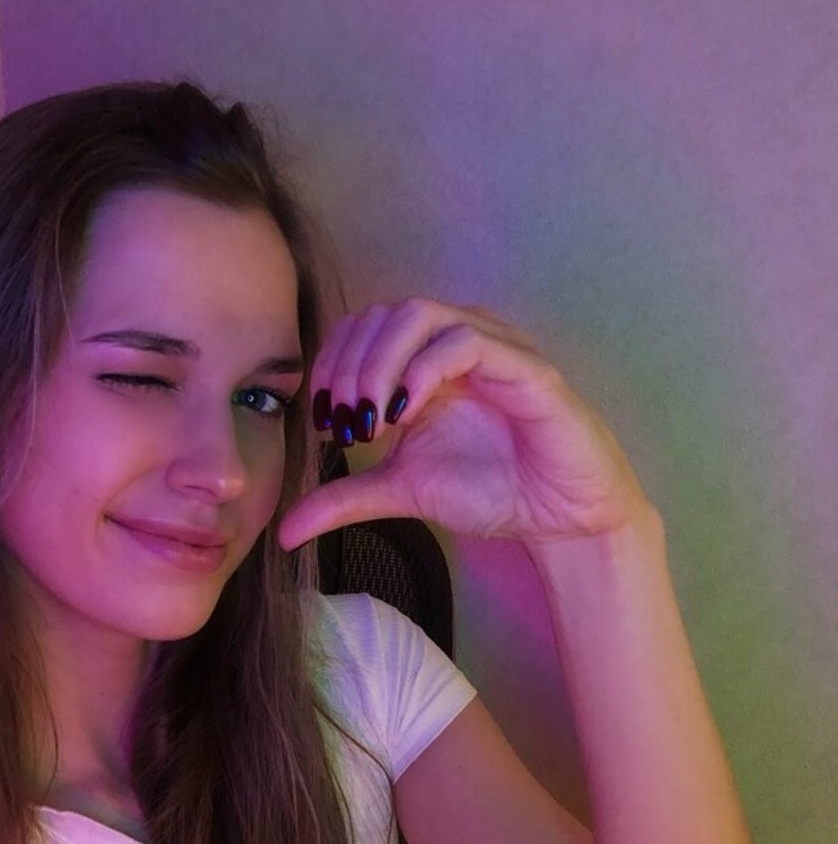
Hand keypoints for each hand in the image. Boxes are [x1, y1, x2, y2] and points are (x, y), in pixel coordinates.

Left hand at [277, 298, 651, 550]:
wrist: (562, 520)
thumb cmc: (492, 492)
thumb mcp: (400, 492)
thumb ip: (343, 499)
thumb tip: (282, 531)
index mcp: (425, 359)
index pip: (362, 328)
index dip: (331, 364)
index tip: (320, 419)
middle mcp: (458, 341)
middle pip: (384, 313)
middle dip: (349, 365)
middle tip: (341, 421)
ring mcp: (494, 349)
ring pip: (421, 315)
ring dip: (380, 363)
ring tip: (370, 420)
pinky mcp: (528, 369)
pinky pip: (468, 343)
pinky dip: (425, 369)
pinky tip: (405, 413)